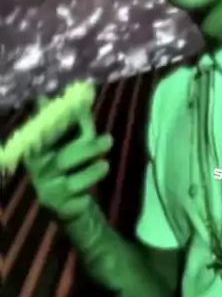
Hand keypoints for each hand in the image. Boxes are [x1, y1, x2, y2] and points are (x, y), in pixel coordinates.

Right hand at [25, 102, 112, 221]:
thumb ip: (79, 116)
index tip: (82, 112)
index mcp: (37, 148)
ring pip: (71, 182)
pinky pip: (76, 201)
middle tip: (109, 139)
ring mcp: (47, 191)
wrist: (69, 200)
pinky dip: (87, 193)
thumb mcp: (76, 136)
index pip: (47, 135)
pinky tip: (91, 191)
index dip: (64, 124)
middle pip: (62, 159)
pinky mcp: (59, 209)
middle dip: (87, 148)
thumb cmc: (73, 158)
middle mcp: (37, 170)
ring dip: (92, 172)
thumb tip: (86, 88)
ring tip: (105, 165)